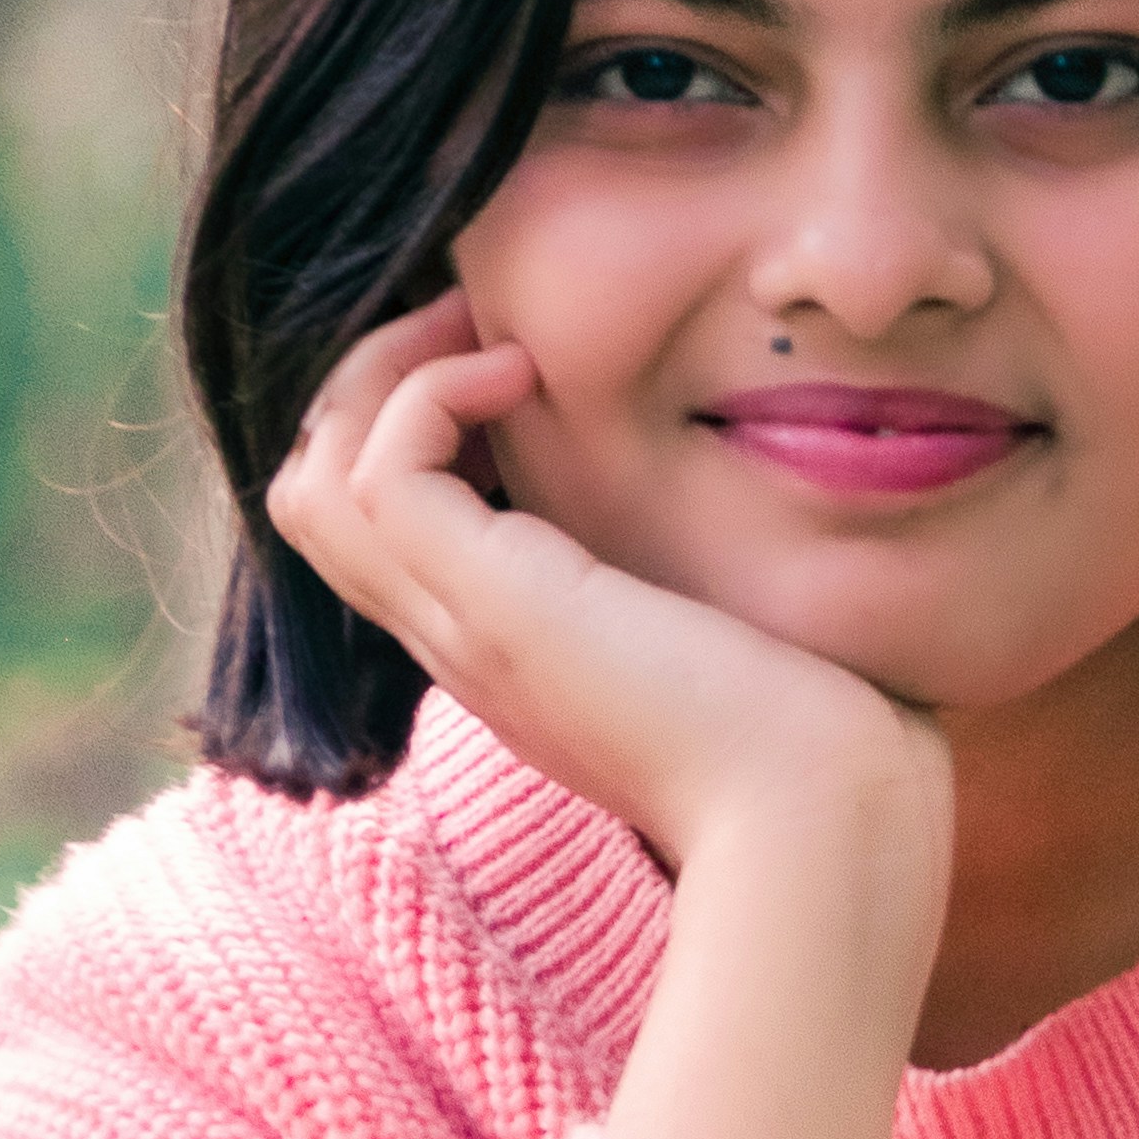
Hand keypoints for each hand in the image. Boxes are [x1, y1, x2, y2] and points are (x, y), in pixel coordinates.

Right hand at [267, 292, 954, 894]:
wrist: (823, 814)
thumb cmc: (814, 735)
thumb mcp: (724, 633)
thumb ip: (688, 574)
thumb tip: (724, 496)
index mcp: (511, 650)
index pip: (383, 531)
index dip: (412, 427)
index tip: (511, 363)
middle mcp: (466, 643)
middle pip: (317, 499)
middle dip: (375, 383)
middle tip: (480, 325)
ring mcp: (468, 630)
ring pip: (315, 482)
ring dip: (385, 375)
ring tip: (490, 337)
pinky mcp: (497, 607)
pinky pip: (379, 474)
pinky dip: (428, 395)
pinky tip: (528, 375)